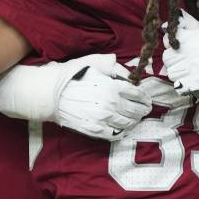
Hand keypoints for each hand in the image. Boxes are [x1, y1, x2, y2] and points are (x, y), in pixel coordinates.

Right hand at [0, 54, 151, 138]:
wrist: (50, 94)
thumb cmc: (71, 76)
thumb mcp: (92, 63)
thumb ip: (111, 65)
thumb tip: (124, 68)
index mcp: (113, 87)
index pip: (137, 94)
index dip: (145, 97)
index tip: (147, 99)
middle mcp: (112, 104)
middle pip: (136, 110)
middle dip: (143, 110)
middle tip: (146, 110)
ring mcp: (103, 119)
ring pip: (127, 123)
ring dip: (134, 121)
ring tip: (135, 120)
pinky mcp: (94, 130)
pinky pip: (114, 135)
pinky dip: (121, 133)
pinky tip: (122, 130)